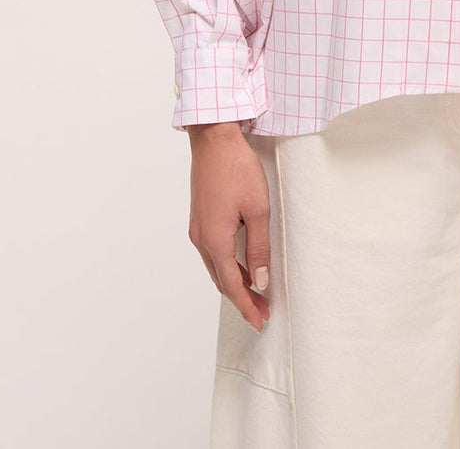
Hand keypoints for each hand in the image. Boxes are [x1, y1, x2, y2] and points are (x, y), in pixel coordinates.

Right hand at [186, 122, 272, 332]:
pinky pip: (212, 252)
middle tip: (263, 311)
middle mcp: (201, 238)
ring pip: (215, 266)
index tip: (260, 321)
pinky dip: (226, 265)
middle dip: (242, 298)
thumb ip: (258, 248)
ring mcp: (197, 227)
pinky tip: (240, 265)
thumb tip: (260, 280)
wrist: (214, 139)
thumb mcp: (257, 209)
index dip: (247, 305)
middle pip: (221, 279)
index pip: (232, 284)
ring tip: (255, 292)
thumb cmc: (237, 169)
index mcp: (215, 239)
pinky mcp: (199, 217)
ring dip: (234, 282)